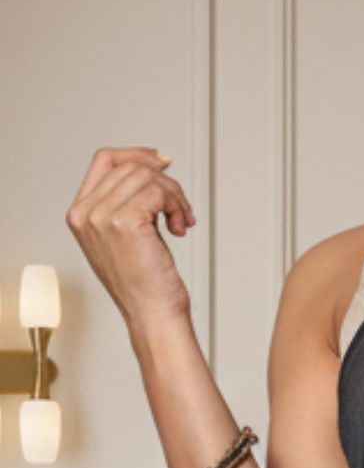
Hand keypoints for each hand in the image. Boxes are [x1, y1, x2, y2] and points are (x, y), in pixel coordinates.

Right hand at [66, 146, 196, 332]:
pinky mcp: (125, 222)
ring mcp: (102, 217)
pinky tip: (179, 228)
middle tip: (179, 211)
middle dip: (165, 184)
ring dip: (175, 197)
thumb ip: (128, 200)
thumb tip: (156, 163)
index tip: (163, 162)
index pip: (105, 160)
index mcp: (80, 214)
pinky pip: (159, 192)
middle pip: (131, 166)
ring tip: (179, 222)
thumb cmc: (144, 282)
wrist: (152, 314)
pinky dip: (177, 206)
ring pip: (148, 177)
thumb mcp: (126, 234)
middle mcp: (85, 213)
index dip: (137, 154)